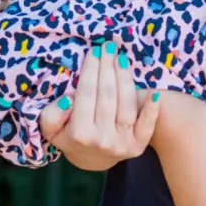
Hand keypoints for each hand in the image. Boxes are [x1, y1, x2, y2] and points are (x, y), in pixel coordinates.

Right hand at [39, 38, 159, 170]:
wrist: (92, 159)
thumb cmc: (70, 135)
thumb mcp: (51, 128)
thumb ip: (51, 115)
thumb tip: (69, 99)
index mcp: (79, 134)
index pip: (86, 94)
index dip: (90, 70)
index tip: (94, 51)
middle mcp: (102, 140)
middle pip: (107, 95)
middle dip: (107, 67)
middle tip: (109, 46)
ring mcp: (122, 144)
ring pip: (125, 104)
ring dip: (125, 77)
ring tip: (121, 57)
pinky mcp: (138, 146)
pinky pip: (147, 126)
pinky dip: (151, 109)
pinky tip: (154, 92)